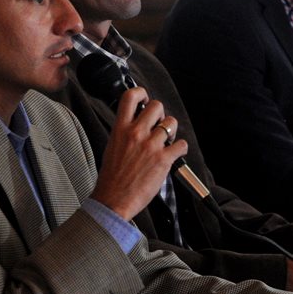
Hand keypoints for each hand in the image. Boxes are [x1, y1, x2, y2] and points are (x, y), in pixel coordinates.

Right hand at [90, 87, 187, 219]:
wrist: (114, 200)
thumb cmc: (111, 178)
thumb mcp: (111, 147)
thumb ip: (124, 133)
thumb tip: (137, 124)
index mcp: (120, 129)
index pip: (130, 97)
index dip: (141, 93)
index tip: (145, 100)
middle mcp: (136, 134)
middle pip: (156, 106)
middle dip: (160, 114)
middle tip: (157, 124)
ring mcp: (151, 146)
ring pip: (171, 123)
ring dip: (171, 130)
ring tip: (165, 141)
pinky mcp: (163, 160)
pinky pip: (181, 144)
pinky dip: (180, 149)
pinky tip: (174, 154)